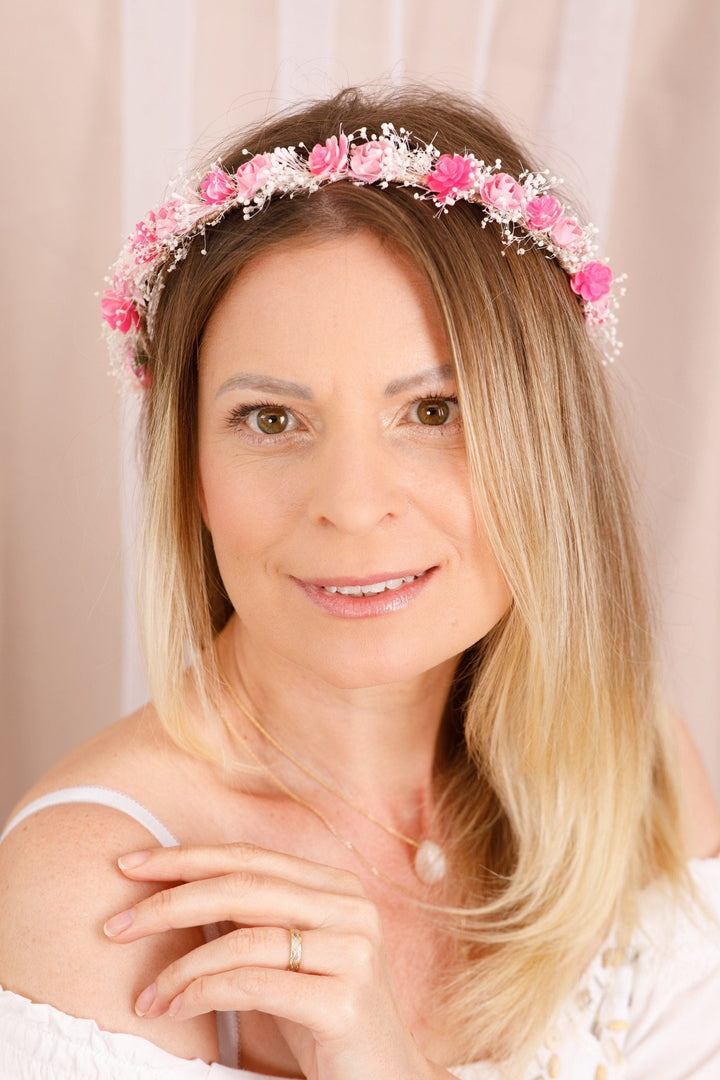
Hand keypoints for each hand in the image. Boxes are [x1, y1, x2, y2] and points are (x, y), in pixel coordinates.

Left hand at [104, 843, 447, 1079]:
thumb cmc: (326, 1020)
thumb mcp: (290, 958)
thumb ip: (254, 921)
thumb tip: (176, 894)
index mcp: (336, 887)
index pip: (250, 858)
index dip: (187, 857)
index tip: (130, 864)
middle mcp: (350, 908)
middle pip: (244, 886)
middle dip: (171, 900)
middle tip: (115, 925)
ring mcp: (353, 952)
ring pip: (245, 938)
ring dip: (180, 967)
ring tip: (144, 996)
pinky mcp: (344, 1002)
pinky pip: (255, 984)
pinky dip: (203, 992)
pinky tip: (174, 1008)